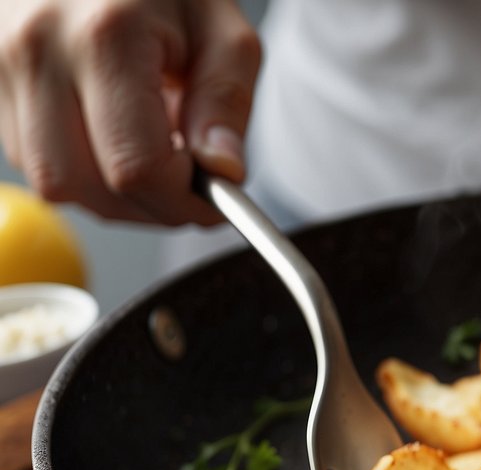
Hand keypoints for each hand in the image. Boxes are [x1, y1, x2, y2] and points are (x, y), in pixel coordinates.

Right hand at [0, 0, 259, 224]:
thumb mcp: (220, 29)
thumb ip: (227, 101)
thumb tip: (222, 172)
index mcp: (106, 37)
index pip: (137, 167)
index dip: (182, 201)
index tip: (213, 198)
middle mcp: (37, 51)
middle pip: (85, 187)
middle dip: (146, 207)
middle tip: (187, 185)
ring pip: (53, 183)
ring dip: (111, 192)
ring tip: (152, 150)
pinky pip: (31, 158)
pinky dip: (80, 167)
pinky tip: (111, 133)